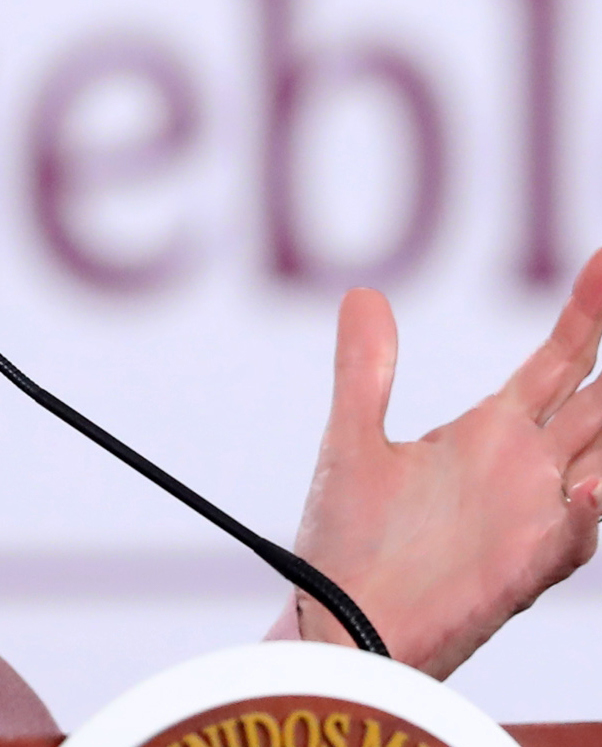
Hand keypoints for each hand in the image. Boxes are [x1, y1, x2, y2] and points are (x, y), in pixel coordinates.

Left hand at [293, 249, 601, 676]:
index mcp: (492, 434)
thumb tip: (362, 294)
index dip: (587, 316)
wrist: (337, 619)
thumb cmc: (350, 542)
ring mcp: (534, 517)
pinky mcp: (523, 567)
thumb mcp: (353, 440)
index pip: (558, 364)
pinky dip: (585, 508)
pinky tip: (586, 482)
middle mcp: (526, 470)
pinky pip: (573, 534)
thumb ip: (365, 371)